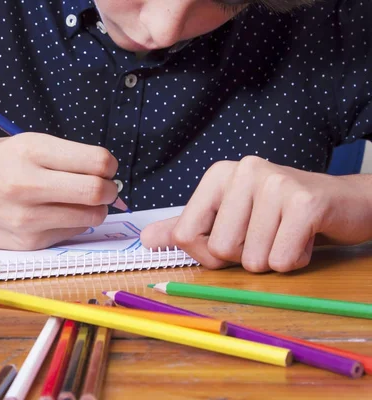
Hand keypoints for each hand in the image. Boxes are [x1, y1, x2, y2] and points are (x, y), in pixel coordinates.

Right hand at [0, 132, 119, 249]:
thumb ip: (58, 156)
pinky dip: (74, 224)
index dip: (109, 164)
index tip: (104, 167)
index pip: (96, 160)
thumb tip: (102, 170)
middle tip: (104, 186)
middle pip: (98, 191)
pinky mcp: (27, 242)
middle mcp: (29, 184)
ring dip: (95, 209)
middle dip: (110, 189)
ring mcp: (28, 217)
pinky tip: (55, 215)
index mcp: (29, 150)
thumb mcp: (16, 144)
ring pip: (91, 217)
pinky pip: (71, 233)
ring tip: (79, 201)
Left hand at [141, 156, 371, 272]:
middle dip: (242, 257)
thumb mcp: (228, 217)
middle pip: (218, 249)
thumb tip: (146, 240)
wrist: (341, 203)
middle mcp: (243, 171)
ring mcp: (275, 183)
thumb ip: (187, 227)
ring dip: (270, 260)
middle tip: (266, 234)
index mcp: (217, 175)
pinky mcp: (306, 202)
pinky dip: (294, 260)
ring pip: (251, 260)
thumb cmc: (277, 213)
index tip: (233, 237)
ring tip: (285, 234)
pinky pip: (282, 261)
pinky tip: (303, 237)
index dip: (206, 253)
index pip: (185, 234)